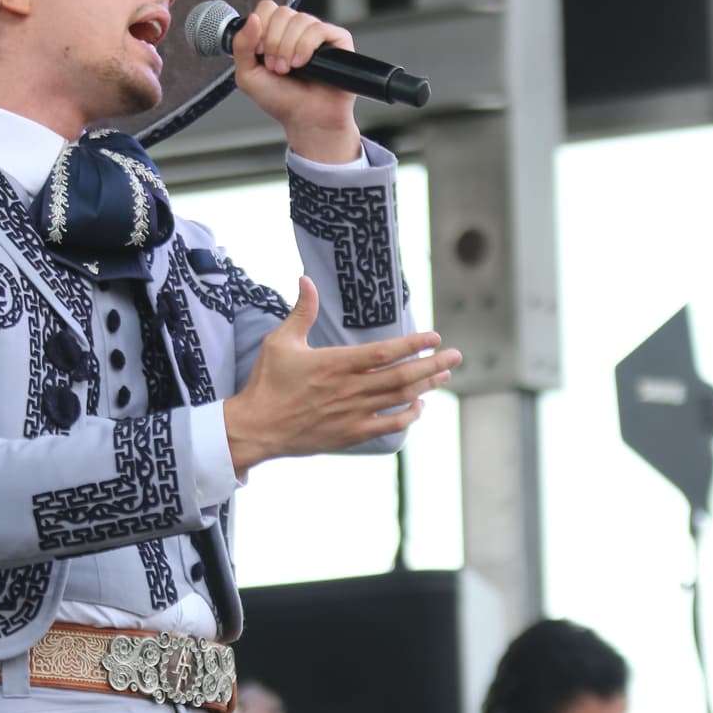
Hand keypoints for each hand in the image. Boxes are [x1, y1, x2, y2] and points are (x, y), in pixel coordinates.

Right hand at [223, 278, 460, 472]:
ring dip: (425, 386)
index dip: (413, 344)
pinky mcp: (350, 433)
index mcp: (336, 363)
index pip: (385, 352)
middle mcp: (350, 388)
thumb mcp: (280, 341)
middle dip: (433, 364)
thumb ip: (301, 311)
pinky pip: (388, 425)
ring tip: (443, 375)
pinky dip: (408, 416)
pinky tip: (418, 406)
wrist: (257, 427)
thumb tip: (305, 279)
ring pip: (400, 398)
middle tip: (455, 356)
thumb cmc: (267, 383)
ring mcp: (353, 413)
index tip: (434, 337)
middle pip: (402, 375)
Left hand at [231, 1, 361, 161]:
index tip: (260, 52)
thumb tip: (252, 18)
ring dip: (288, 47)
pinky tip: (303, 64)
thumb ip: (241, 46)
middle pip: (282, 12)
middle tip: (276, 67)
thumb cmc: (280, 100)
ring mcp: (317, 33)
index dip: (261, 27)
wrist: (306, 118)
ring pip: (300, 19)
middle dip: (273, 42)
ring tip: (289, 69)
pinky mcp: (337, 39)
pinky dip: (306, 46)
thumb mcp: (248, 76)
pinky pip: (318, 28)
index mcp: (275, 33)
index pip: (267, 8)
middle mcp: (296, 30)